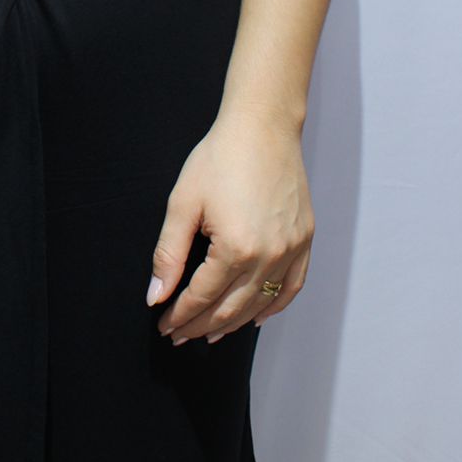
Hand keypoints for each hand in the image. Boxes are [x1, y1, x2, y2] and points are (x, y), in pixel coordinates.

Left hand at [146, 109, 314, 343]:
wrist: (261, 127)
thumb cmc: (218, 158)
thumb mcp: (183, 203)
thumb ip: (169, 254)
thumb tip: (156, 295)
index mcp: (235, 249)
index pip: (202, 297)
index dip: (180, 315)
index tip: (163, 323)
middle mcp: (269, 256)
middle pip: (230, 308)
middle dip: (201, 326)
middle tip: (180, 335)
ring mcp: (291, 250)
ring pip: (260, 304)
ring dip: (233, 323)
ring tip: (210, 333)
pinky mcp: (305, 240)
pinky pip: (292, 286)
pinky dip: (273, 307)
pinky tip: (255, 316)